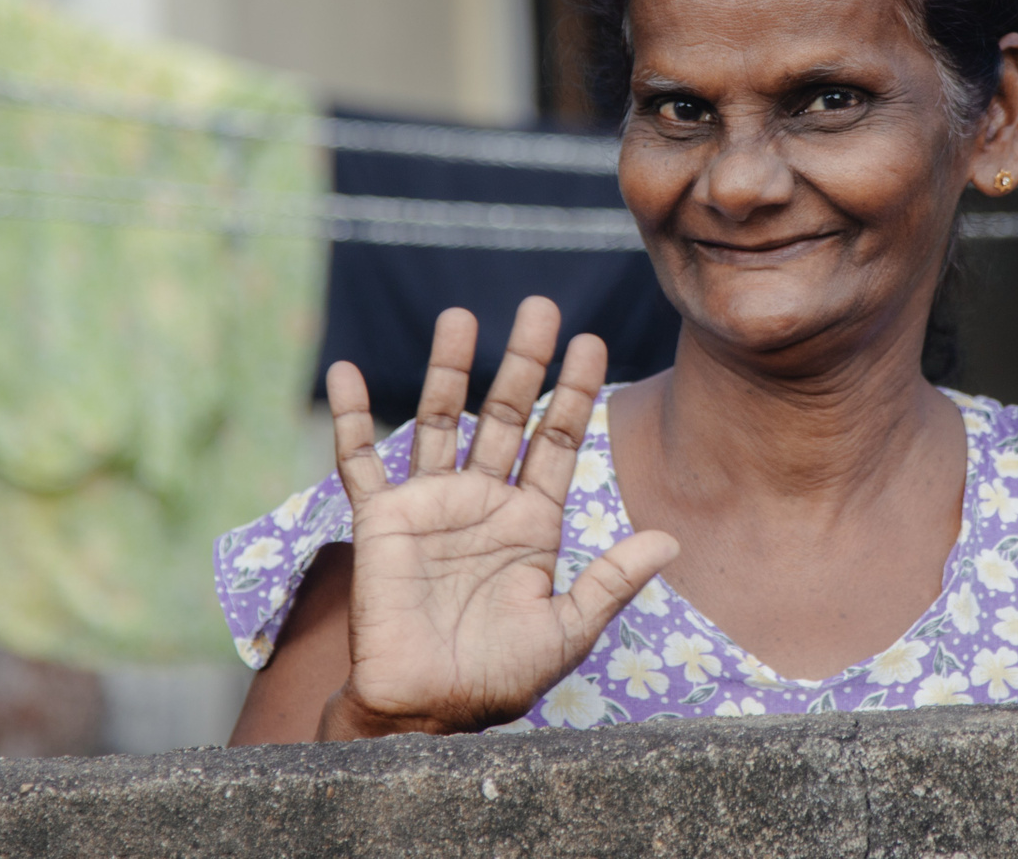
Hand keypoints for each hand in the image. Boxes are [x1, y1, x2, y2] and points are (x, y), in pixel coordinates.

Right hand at [318, 296, 678, 738]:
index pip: (556, 441)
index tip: (591, 341)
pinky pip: (361, 461)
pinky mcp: (382, 520)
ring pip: (441, 420)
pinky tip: (345, 374)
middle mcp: (484, 501)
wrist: (426, 710)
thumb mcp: (567, 629)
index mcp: (532, 521)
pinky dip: (351, 419)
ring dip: (449, 369)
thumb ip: (612, 581)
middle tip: (540, 307)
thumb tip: (671, 539)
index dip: (573, 392)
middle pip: (505, 414)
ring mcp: (432, 504)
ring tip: (461, 317)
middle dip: (523, 362)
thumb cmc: (497, 678)